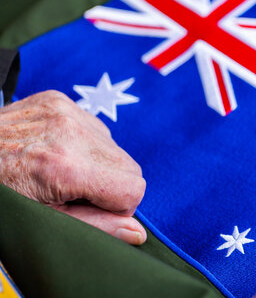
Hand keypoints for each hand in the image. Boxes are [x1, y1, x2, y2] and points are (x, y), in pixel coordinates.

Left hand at [0, 90, 145, 244]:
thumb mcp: (42, 221)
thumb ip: (95, 226)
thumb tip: (136, 231)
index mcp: (65, 167)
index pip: (133, 187)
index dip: (118, 206)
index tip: (92, 209)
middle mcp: (69, 131)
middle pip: (128, 166)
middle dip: (109, 185)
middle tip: (74, 192)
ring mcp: (64, 111)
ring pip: (114, 147)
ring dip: (97, 163)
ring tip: (60, 170)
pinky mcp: (58, 99)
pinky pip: (96, 127)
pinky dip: (84, 143)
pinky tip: (56, 150)